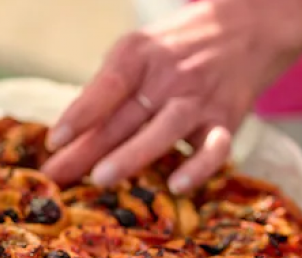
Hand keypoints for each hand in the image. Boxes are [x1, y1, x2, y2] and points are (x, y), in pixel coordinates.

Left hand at [40, 0, 301, 193]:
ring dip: (132, 155)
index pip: (107, 85)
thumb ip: (109, 89)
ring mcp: (199, 99)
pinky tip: (176, 186)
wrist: (247, 29)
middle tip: (56, 178)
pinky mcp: (226, 120)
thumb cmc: (178, 49)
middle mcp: (169, 76)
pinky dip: (198, 167)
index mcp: (140, 55)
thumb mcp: (139, 52)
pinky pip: (214, 147)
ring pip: (164, 130)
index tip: (53, 140)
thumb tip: (70, 136)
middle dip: (86, 149)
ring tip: (101, 178)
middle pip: (124, 116)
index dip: (79, 113)